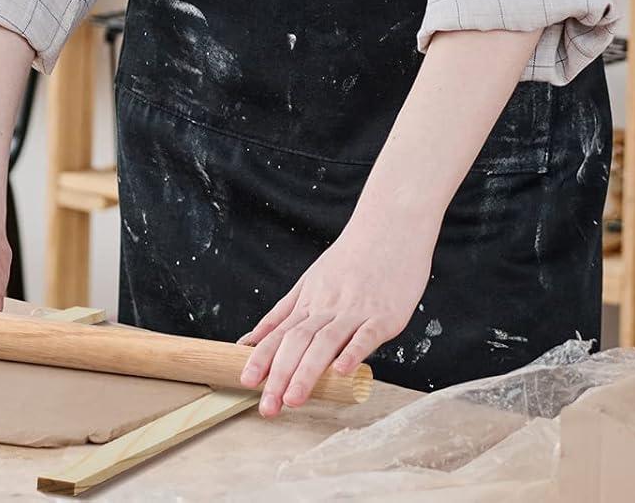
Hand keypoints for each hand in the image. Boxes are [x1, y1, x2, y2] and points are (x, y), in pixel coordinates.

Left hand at [236, 214, 435, 415]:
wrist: (388, 227)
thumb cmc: (351, 258)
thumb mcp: (311, 281)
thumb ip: (284, 313)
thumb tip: (251, 340)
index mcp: (309, 300)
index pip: (279, 333)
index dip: (262, 359)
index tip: (246, 382)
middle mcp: (326, 306)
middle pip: (297, 342)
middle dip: (279, 376)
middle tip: (267, 407)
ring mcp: (354, 310)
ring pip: (325, 341)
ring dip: (307, 371)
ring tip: (293, 399)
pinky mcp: (383, 314)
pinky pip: (366, 335)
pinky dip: (353, 352)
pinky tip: (342, 371)